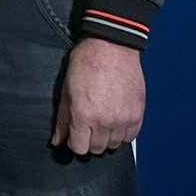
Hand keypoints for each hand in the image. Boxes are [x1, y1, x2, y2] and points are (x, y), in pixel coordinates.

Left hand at [52, 37, 144, 155]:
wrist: (112, 46)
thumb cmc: (88, 62)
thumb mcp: (66, 90)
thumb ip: (62, 119)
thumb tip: (57, 139)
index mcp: (84, 114)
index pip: (79, 148)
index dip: (75, 142)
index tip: (75, 135)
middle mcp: (105, 120)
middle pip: (97, 149)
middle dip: (90, 140)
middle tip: (89, 125)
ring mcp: (123, 118)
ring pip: (114, 144)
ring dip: (107, 136)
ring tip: (103, 120)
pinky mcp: (137, 113)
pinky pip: (130, 136)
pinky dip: (123, 132)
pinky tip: (116, 120)